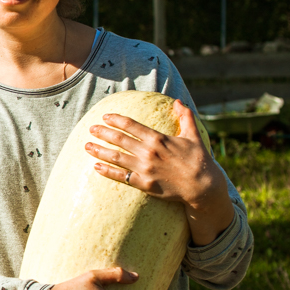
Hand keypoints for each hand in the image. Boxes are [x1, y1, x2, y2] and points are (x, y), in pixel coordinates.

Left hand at [84, 99, 233, 244]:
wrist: (203, 186)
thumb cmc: (198, 160)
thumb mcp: (193, 135)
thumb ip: (185, 117)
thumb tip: (178, 102)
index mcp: (158, 139)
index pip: (131, 125)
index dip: (116, 120)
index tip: (105, 116)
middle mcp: (149, 152)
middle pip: (120, 140)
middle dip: (103, 133)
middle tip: (91, 129)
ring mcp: (145, 169)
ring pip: (117, 157)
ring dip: (100, 151)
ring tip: (87, 146)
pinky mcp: (144, 184)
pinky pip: (122, 177)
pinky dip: (107, 171)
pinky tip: (96, 167)